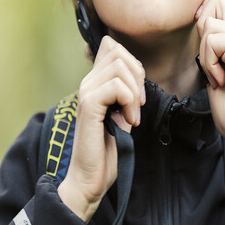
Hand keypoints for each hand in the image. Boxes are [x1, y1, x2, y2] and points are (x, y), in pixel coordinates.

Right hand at [58, 36, 144, 222]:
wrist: (90, 179)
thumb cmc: (107, 151)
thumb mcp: (122, 115)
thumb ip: (126, 94)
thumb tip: (138, 75)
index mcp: (95, 83)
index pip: (111, 45)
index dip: (132, 61)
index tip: (137, 92)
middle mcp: (87, 83)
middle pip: (117, 50)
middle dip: (137, 74)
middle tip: (138, 104)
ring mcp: (86, 93)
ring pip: (119, 66)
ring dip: (134, 91)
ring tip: (132, 115)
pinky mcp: (89, 106)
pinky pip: (116, 86)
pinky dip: (129, 102)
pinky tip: (128, 121)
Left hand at [195, 0, 224, 151]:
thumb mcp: (213, 63)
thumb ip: (210, 40)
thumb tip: (201, 17)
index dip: (205, 9)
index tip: (203, 38)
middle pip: (215, 1)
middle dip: (202, 32)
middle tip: (212, 60)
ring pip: (208, 26)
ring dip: (206, 56)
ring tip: (217, 74)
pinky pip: (213, 42)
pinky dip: (210, 64)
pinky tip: (221, 78)